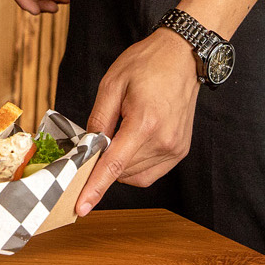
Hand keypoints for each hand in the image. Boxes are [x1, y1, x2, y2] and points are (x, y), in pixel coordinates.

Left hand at [76, 29, 198, 214]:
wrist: (183, 55)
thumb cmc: (147, 64)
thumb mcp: (112, 83)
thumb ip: (98, 119)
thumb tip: (88, 147)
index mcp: (144, 123)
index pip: (113, 165)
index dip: (94, 188)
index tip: (81, 208)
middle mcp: (163, 141)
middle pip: (122, 171)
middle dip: (103, 164)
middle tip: (96, 141)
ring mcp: (175, 149)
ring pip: (135, 176)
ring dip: (119, 165)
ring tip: (120, 133)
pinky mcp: (180, 151)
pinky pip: (150, 172)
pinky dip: (134, 166)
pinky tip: (131, 144)